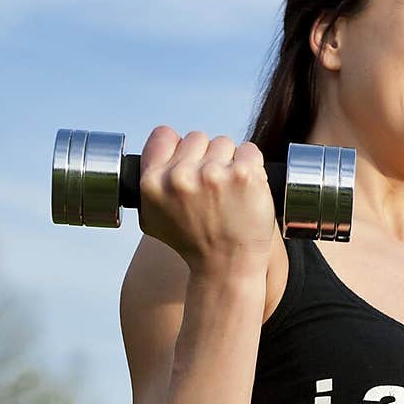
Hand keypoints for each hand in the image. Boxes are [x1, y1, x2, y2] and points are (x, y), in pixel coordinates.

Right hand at [138, 126, 275, 275]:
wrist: (226, 267)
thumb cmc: (193, 243)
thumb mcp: (153, 217)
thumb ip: (150, 181)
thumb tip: (161, 147)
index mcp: (153, 182)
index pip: (164, 135)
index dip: (178, 147)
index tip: (189, 163)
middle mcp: (180, 176)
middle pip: (197, 138)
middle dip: (206, 157)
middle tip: (212, 188)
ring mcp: (213, 174)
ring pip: (224, 143)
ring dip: (230, 162)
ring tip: (230, 192)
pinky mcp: (244, 175)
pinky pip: (249, 151)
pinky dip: (252, 166)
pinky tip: (247, 189)